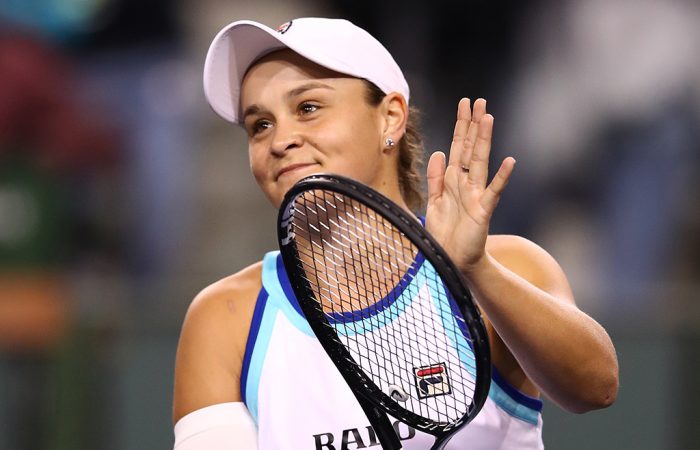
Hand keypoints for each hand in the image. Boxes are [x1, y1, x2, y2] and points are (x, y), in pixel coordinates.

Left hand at [425, 98, 514, 272]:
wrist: (451, 258)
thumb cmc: (444, 232)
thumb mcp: (433, 201)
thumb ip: (435, 177)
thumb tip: (439, 152)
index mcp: (453, 179)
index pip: (457, 146)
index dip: (460, 125)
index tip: (465, 103)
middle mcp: (466, 183)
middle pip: (469, 148)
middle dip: (473, 124)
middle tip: (479, 101)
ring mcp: (476, 195)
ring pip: (480, 161)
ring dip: (483, 140)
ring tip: (488, 118)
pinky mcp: (483, 211)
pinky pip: (493, 191)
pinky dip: (502, 177)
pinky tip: (511, 161)